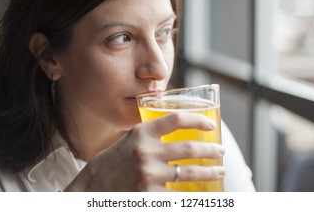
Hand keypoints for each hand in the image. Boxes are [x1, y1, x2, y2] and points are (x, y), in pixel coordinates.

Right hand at [64, 112, 224, 190]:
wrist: (92, 188)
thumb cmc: (111, 163)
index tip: (211, 124)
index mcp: (141, 133)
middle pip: (189, 148)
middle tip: (221, 151)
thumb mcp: (128, 141)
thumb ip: (150, 136)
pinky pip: (180, 194)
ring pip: (189, 172)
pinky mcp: (150, 195)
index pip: (176, 119)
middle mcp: (146, 151)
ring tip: (220, 171)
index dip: (198, 120)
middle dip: (211, 150)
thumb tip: (178, 133)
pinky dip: (194, 194)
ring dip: (210, 171)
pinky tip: (203, 193)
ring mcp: (148, 174)